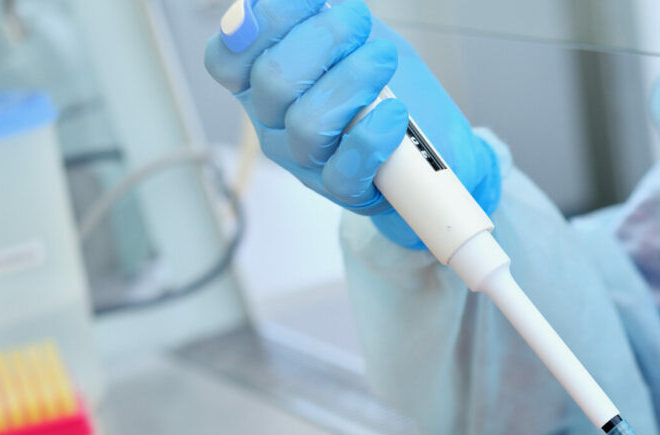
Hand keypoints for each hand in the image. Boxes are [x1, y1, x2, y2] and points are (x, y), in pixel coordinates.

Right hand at [204, 0, 499, 248]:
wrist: (433, 141)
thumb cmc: (384, 85)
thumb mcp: (351, 36)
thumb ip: (323, 13)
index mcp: (259, 81)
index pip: (226, 59)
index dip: (261, 24)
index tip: (313, 0)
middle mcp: (273, 123)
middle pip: (271, 82)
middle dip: (323, 39)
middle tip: (360, 22)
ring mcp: (305, 161)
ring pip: (307, 125)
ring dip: (353, 81)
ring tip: (384, 60)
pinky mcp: (343, 191)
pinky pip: (345, 169)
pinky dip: (372, 135)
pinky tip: (394, 112)